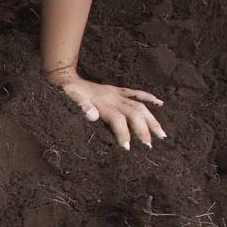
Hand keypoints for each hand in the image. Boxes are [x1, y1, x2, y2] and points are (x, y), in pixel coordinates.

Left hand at [49, 72, 164, 150]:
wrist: (64, 78)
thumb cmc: (67, 92)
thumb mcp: (70, 99)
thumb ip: (82, 106)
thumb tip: (92, 116)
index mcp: (102, 103)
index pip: (118, 120)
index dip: (123, 133)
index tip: (127, 148)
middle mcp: (113, 98)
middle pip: (134, 114)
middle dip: (143, 130)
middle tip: (149, 146)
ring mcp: (116, 94)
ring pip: (140, 106)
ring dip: (152, 119)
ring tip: (162, 134)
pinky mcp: (116, 90)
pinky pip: (136, 93)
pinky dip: (149, 98)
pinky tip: (160, 104)